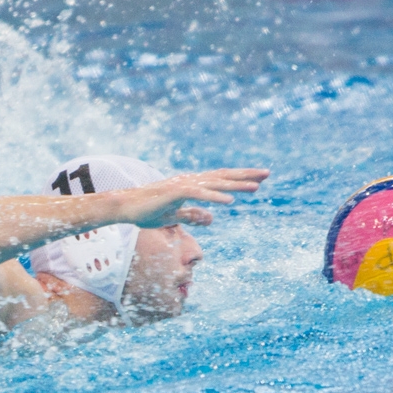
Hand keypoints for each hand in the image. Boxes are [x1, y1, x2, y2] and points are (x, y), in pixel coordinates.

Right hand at [109, 168, 269, 228]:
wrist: (124, 207)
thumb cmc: (146, 211)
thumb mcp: (175, 216)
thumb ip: (193, 215)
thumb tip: (212, 219)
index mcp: (191, 186)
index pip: (220, 180)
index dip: (240, 179)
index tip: (259, 179)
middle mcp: (189, 182)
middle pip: (222, 177)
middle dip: (246, 176)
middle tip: (268, 174)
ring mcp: (182, 186)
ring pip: (214, 184)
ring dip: (235, 186)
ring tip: (255, 188)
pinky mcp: (173, 193)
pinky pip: (197, 195)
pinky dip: (213, 197)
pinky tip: (228, 202)